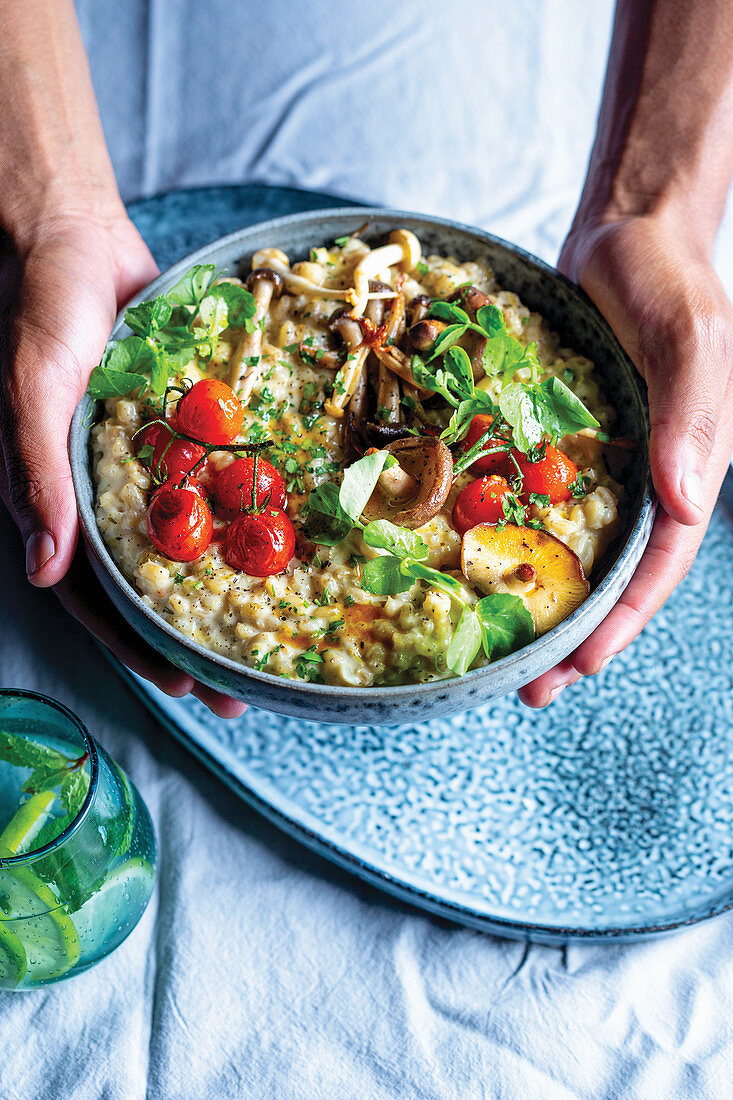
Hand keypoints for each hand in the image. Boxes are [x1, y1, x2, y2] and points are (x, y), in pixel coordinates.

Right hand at [0, 208, 245, 717]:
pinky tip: (286, 547)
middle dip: (194, 641)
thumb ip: (36, 475)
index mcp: (63, 504)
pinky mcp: (186, 436)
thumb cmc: (41, 313)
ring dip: (230, 594)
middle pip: (155, 588)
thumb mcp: (32, 390)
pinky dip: (245, 520)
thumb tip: (44, 574)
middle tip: (242, 691)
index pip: (99, 598)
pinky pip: (217, 486)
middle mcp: (109, 498)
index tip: (184, 687)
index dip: (138, 647)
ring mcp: (152, 470)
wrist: (79, 241)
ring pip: (193, 547)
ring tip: (277, 637)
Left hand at [519, 213, 732, 705]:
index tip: (581, 665)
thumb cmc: (668, 276)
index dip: (624, 618)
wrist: (626, 233)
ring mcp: (601, 464)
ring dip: (539, 602)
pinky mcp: (558, 444)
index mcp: (687, 466)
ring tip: (496, 654)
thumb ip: (693, 412)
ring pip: (573, 550)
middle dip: (576, 637)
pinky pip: (534, 503)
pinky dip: (509, 540)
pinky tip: (469, 567)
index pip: (660, 560)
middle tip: (528, 690)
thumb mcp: (690, 333)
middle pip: (615, 574)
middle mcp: (645, 477)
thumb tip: (686, 500)